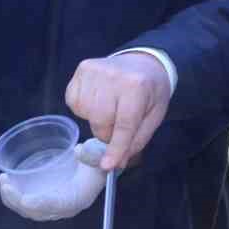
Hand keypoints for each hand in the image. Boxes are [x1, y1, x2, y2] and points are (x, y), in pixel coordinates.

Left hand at [0, 138, 107, 220]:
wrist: (97, 169)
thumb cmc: (97, 162)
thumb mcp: (100, 155)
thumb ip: (92, 154)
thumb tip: (79, 152)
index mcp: (78, 198)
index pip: (57, 205)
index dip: (41, 204)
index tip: (25, 200)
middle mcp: (64, 207)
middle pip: (37, 212)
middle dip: (17, 201)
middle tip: (6, 183)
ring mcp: (52, 206)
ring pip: (28, 210)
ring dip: (12, 199)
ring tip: (3, 180)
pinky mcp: (44, 201)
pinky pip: (26, 205)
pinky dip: (14, 197)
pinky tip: (8, 183)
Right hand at [64, 52, 171, 169]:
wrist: (143, 63)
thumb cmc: (150, 92)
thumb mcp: (154, 116)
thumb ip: (137, 140)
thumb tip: (117, 162)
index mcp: (137, 86)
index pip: (124, 124)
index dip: (115, 148)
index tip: (107, 165)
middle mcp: (114, 75)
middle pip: (101, 121)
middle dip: (108, 133)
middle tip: (118, 126)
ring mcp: (95, 70)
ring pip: (86, 113)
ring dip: (97, 120)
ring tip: (111, 108)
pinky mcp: (82, 69)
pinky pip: (74, 102)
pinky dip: (85, 108)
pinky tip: (98, 99)